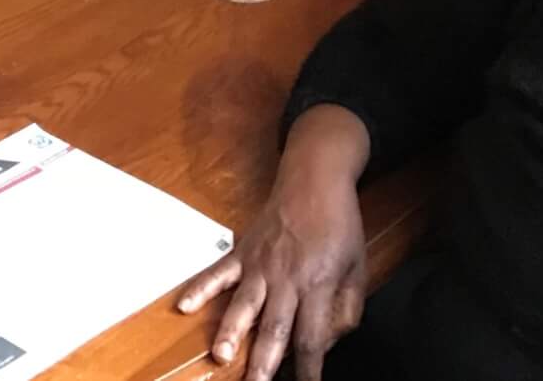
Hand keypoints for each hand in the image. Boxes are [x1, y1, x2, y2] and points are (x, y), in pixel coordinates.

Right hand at [178, 154, 367, 379]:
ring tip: (221, 355)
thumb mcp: (358, 269)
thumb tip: (327, 342)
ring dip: (231, 331)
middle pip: (275, 327)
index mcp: (318, 285)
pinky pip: (218, 272)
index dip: (309, 369)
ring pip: (244, 304)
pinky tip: (184, 306)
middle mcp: (287, 278)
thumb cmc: (340, 226)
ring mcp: (260, 264)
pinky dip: (200, 288)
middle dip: (265, 361)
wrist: (316, 180)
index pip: (312, 337)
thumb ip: (346, 309)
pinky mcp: (242, 250)